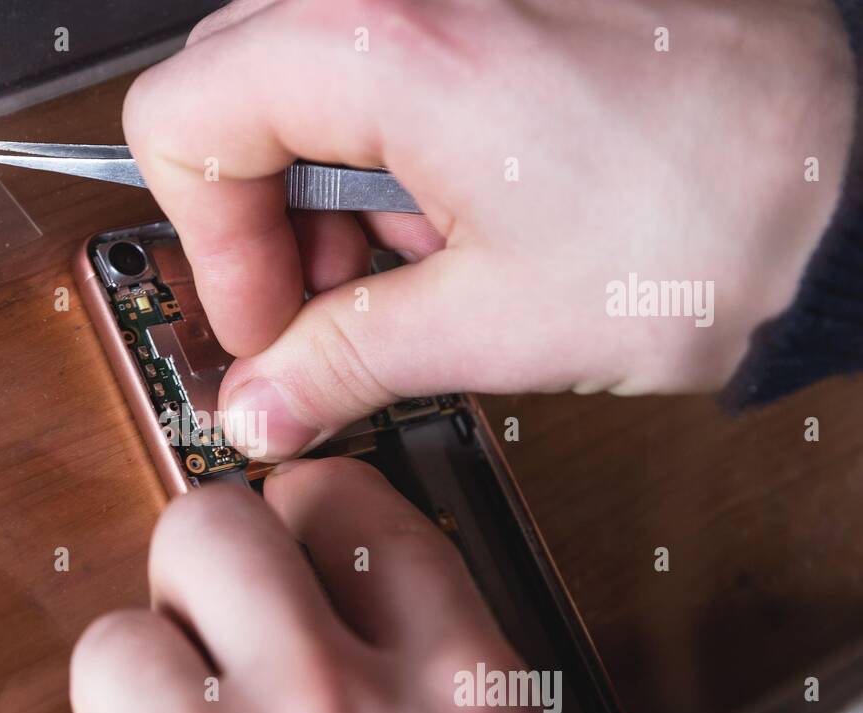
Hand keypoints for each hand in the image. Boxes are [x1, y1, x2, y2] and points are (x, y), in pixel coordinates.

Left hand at [12, 458, 552, 712]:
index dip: (307, 507)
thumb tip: (335, 587)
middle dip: (196, 569)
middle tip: (209, 630)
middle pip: (209, 528)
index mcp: (455, 692)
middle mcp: (333, 707)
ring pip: (113, 649)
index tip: (291, 528)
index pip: (352, 506)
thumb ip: (420, 677)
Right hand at [123, 0, 856, 459]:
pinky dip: (389, 150)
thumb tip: (259, 407)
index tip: (266, 319)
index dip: (209, 242)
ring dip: (328, 188)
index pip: (182, 120)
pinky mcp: (496, 1)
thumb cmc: (717, 220)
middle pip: (232, 89)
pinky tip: (460, 216)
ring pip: (300, 75)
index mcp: (386, 43)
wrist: (856, 172)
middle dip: (260, 214)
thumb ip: (343, 364)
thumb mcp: (496, 324)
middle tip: (322, 299)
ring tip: (419, 264)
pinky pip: (380, 62)